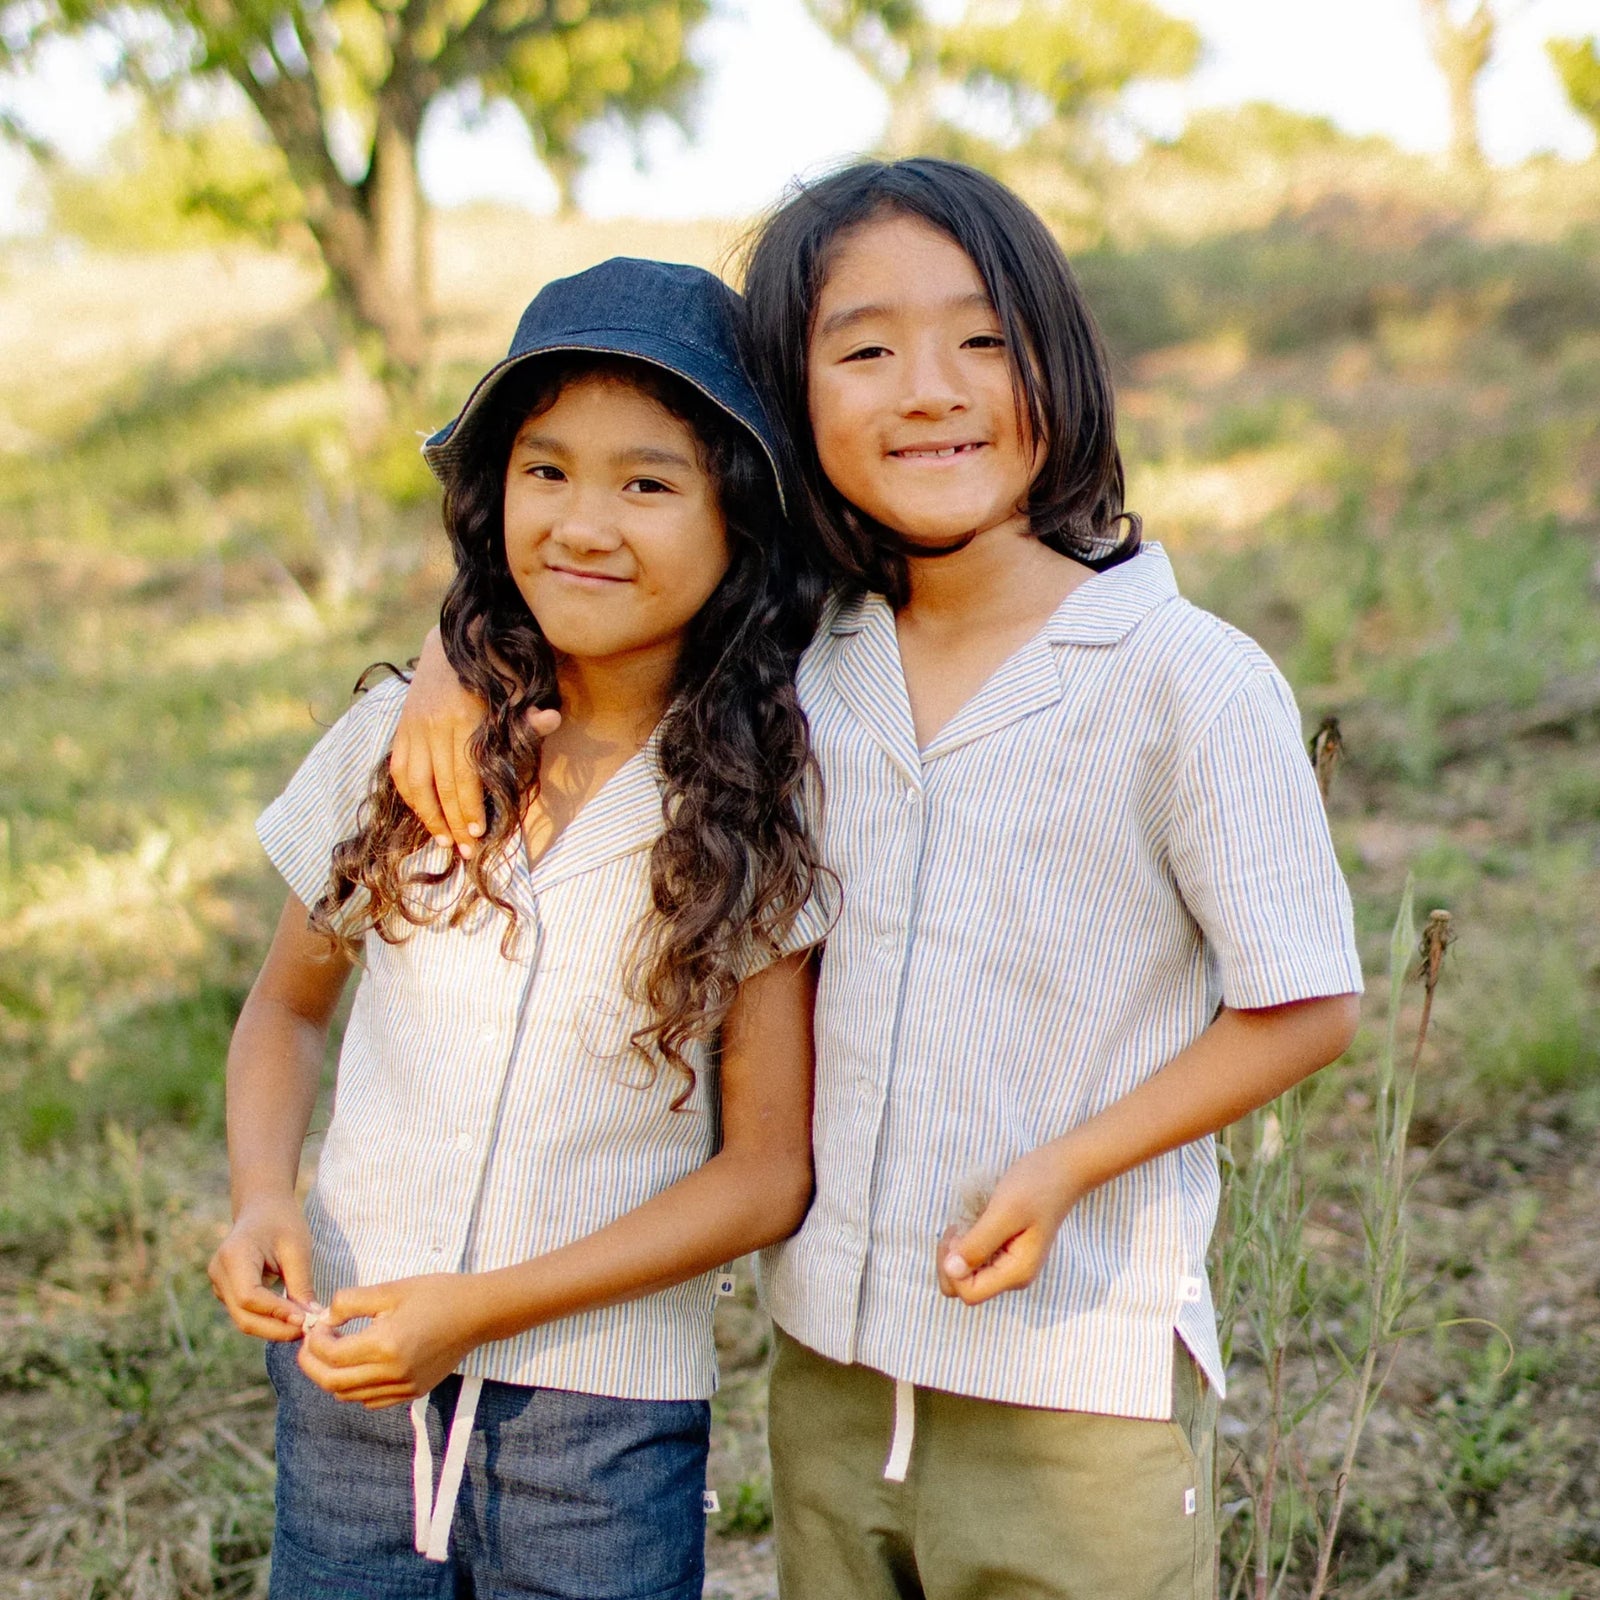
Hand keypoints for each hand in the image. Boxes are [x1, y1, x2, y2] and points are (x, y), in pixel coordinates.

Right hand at [208, 1195, 316, 1340]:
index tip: (306, 1320)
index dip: (277, 1313)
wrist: (262, 1208)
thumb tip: (312, 1319)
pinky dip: (268, 1321)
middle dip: (277, 1329)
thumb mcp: (297, 1248)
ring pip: (244, 1320)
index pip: (250, 1296)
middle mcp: (219, 1273)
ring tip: (304, 1327)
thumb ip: (301, 1285)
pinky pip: (246, 1314)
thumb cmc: (282, 1222)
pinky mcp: (226, 1293)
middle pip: (244, 1316)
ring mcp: (218, 1285)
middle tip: (308, 1331)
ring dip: (274, 1329)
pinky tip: (291, 1321)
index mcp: (233, 1256)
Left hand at [296, 1274, 483, 1408]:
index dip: (315, 1342)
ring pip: (348, 1395)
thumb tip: (325, 1319)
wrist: (477, 1312)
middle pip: (333, 1383)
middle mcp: (393, 1373)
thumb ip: (351, 1301)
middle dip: (313, 1365)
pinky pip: (371, 1400)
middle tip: (310, 1345)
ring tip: (333, 1352)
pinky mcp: (413, 1392)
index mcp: (386, 1345)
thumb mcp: (391, 1289)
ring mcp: (404, 1387)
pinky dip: (354, 1388)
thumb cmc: (436, 1294)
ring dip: (331, 1376)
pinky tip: (358, 1365)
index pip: (332, 1356)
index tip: (317, 1325)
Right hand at [391, 626, 558, 858]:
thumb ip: (530, 712)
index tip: (478, 834)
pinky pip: (400, 769)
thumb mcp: (517, 688)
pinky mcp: (402, 726)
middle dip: (453, 822)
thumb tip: (551, 719)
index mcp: (465, 717)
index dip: (469, 809)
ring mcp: (414, 725)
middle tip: (465, 851)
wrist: (454, 639)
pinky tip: (424, 815)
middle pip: (441, 786)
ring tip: (443, 840)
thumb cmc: (495, 671)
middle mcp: (434, 724)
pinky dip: (410, 796)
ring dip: (428, 816)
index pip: (464, 777)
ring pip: (414, 782)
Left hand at [936, 1141, 1082, 1305]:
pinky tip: (975, 1222)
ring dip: (957, 1251)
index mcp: (1016, 1273)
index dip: (954, 1267)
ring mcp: (1009, 1266)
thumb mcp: (1004, 1212)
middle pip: (964, 1289)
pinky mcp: (1005, 1253)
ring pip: (966, 1275)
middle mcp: (1013, 1277)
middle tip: (959, 1227)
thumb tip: (950, 1271)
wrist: (1061, 1170)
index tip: (960, 1233)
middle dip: (950, 1261)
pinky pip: (975, 1260)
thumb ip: (978, 1244)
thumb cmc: (1035, 1187)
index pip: (969, 1293)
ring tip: (967, 1222)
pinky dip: (966, 1244)